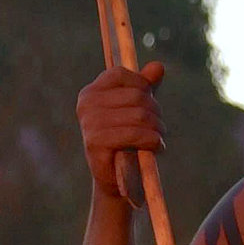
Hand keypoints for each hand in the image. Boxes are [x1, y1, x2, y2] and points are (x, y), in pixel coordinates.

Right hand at [77, 61, 167, 201]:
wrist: (116, 178)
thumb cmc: (127, 140)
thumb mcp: (136, 109)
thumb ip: (146, 87)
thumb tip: (158, 66)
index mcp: (90, 92)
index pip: (121, 74)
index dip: (142, 85)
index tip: (147, 103)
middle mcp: (86, 105)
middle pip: (137, 96)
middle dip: (155, 112)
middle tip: (158, 128)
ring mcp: (89, 123)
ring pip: (141, 115)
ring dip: (157, 129)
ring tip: (157, 139)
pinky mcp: (96, 143)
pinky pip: (136, 134)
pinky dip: (153, 141)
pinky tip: (155, 147)